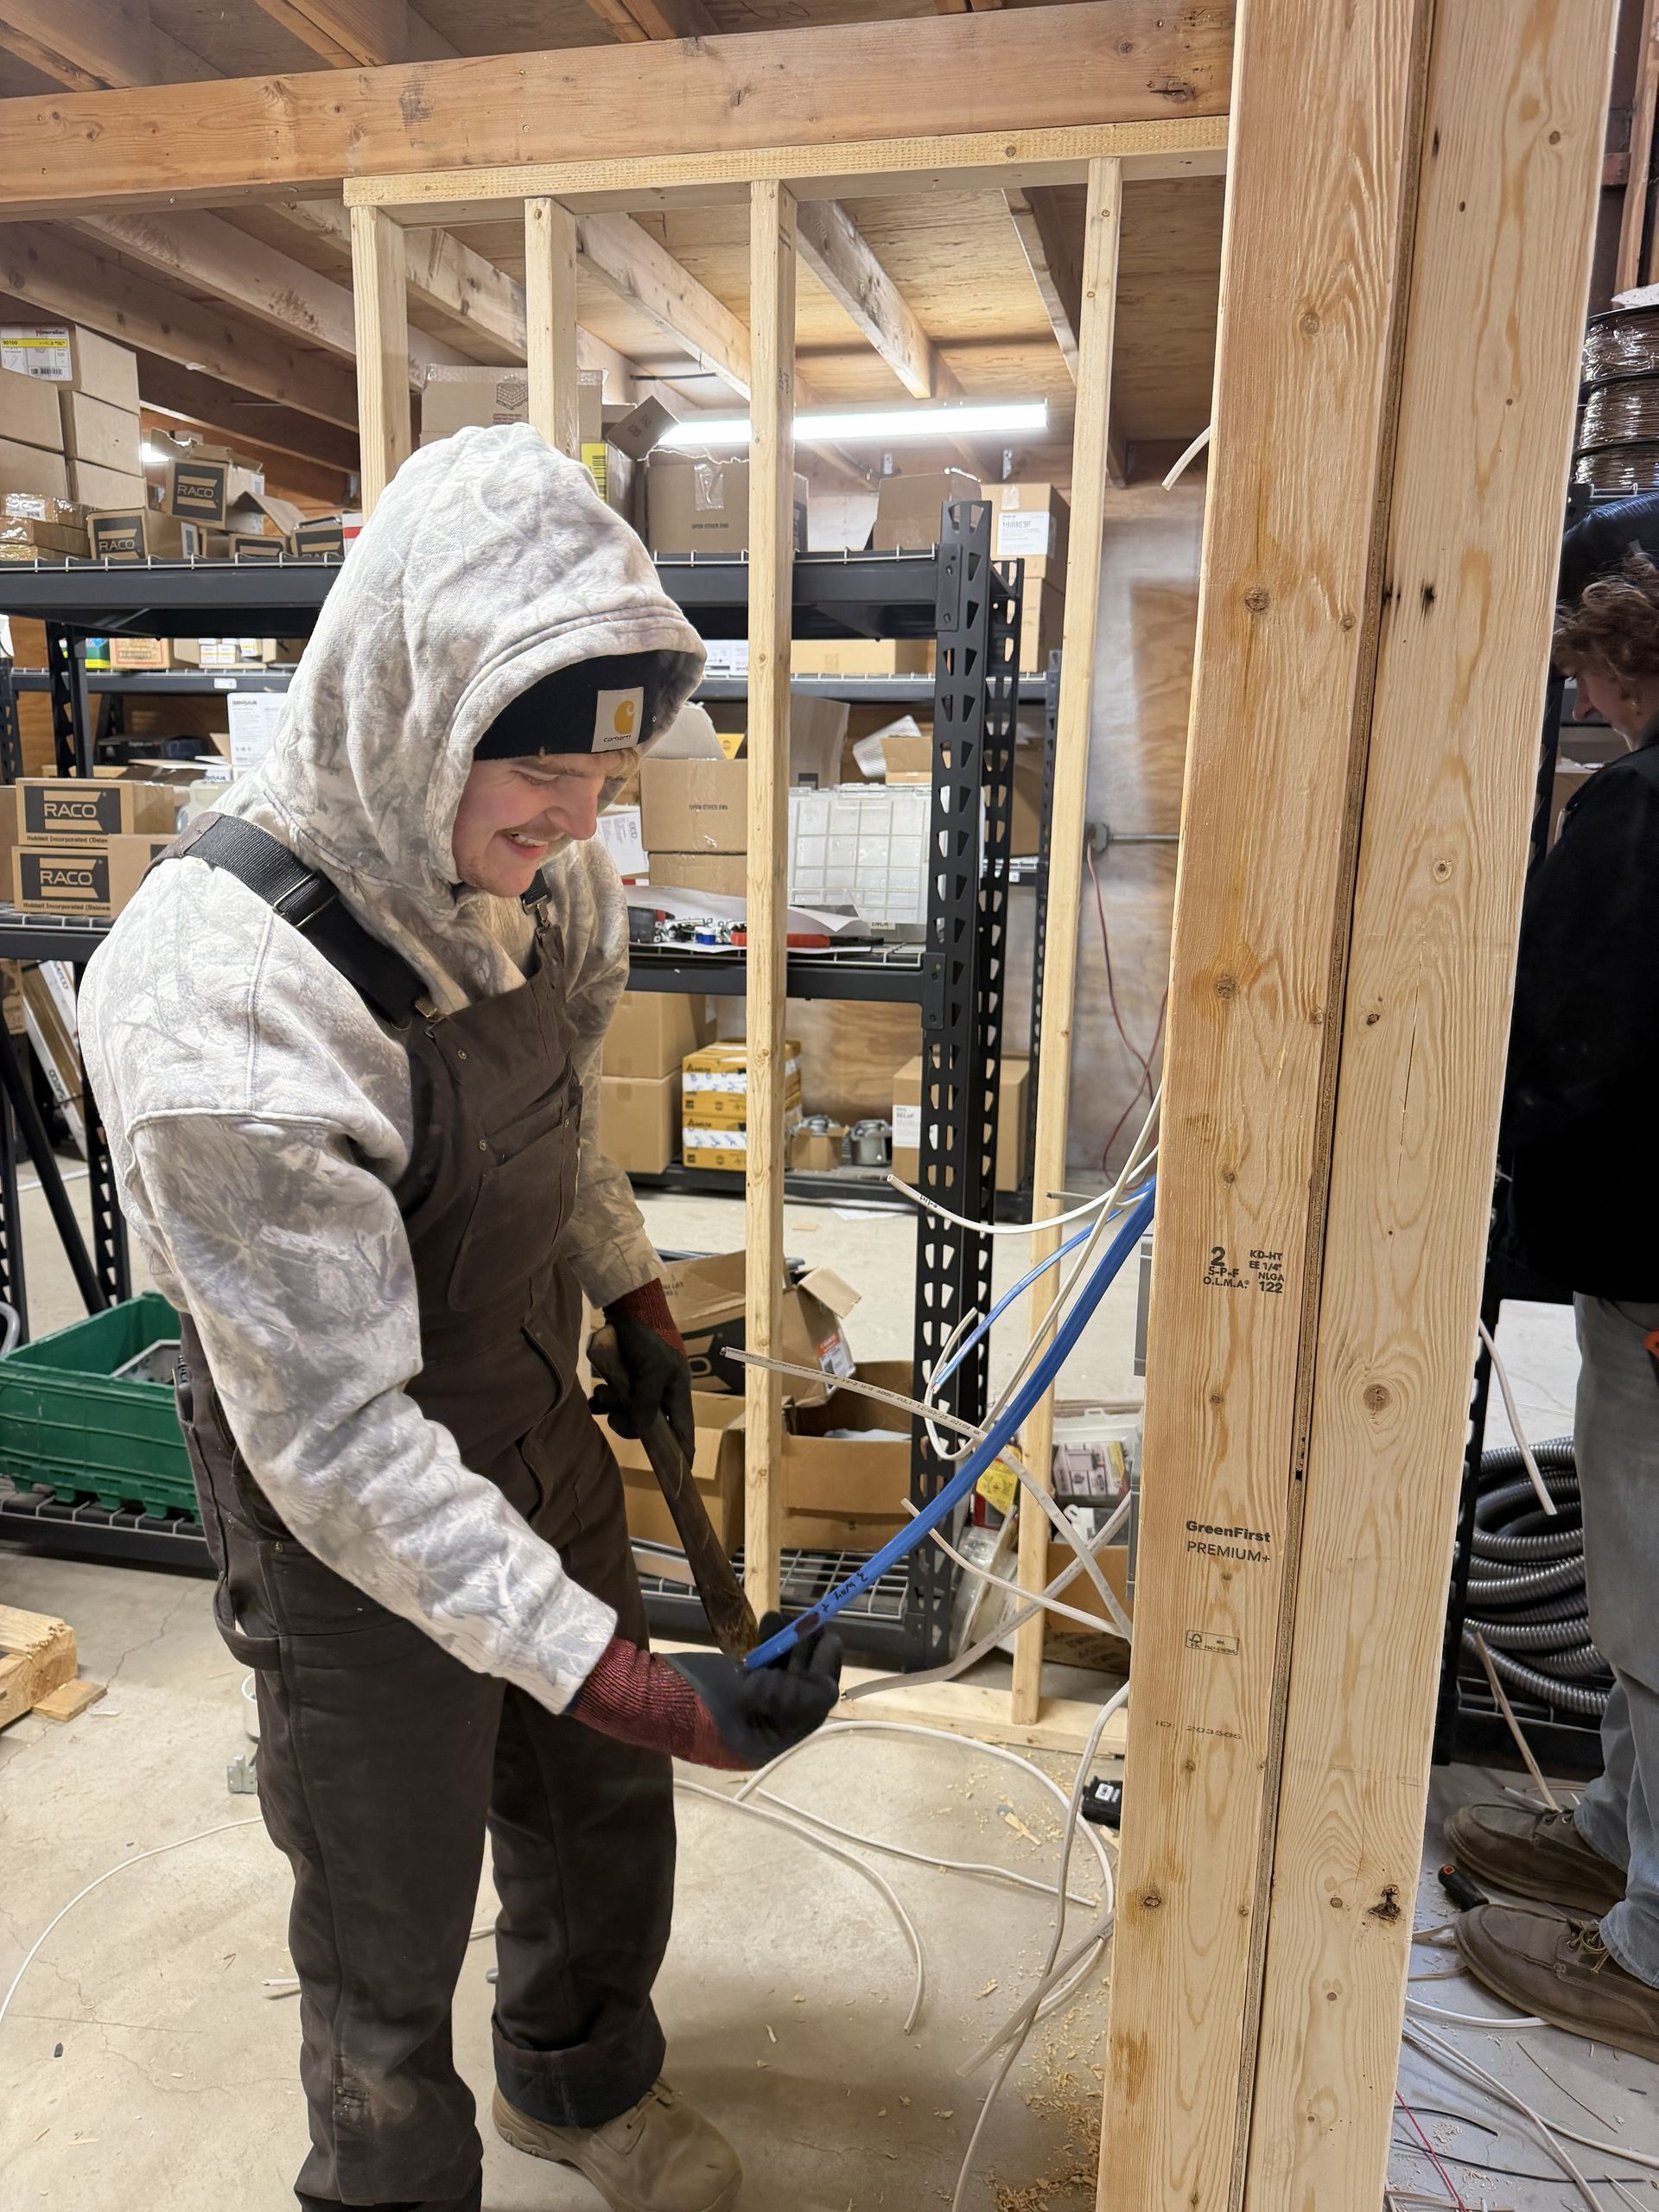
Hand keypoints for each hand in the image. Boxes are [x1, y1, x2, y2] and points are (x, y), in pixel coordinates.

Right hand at [572, 1614, 842, 1770]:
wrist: (635, 1694)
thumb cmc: (689, 1697)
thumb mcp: (742, 1693)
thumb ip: (788, 1692)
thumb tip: (827, 1689)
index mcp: (764, 1744)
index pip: (811, 1711)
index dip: (823, 1673)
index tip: (828, 1638)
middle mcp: (759, 1733)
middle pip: (800, 1694)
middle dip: (808, 1657)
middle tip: (815, 1625)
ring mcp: (744, 1714)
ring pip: (782, 1680)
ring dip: (789, 1649)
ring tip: (785, 1619)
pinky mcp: (730, 1696)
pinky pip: (762, 1675)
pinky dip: (768, 1652)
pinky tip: (766, 1626)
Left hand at [589, 1280, 694, 1462]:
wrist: (629, 1305)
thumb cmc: (647, 1337)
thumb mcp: (651, 1371)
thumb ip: (646, 1403)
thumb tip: (639, 1429)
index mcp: (677, 1392)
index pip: (683, 1431)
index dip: (682, 1453)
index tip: (679, 1476)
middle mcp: (661, 1391)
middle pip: (648, 1424)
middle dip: (629, 1424)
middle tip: (615, 1416)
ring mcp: (642, 1384)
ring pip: (626, 1411)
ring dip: (611, 1408)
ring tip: (601, 1395)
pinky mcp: (624, 1375)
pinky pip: (612, 1398)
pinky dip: (602, 1399)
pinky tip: (594, 1394)